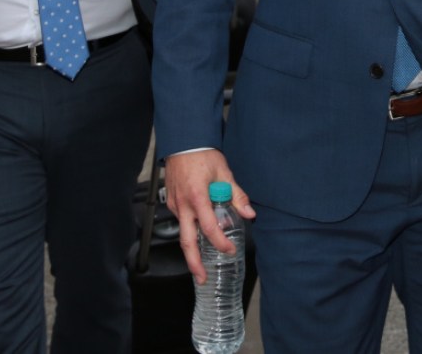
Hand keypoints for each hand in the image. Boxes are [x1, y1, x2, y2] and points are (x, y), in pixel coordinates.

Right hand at [164, 150, 255, 283]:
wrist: (183, 142)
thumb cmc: (202, 155)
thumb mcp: (224, 172)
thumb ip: (236, 195)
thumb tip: (249, 214)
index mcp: (197, 197)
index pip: (209, 228)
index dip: (220, 242)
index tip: (230, 249)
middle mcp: (183, 205)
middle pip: (186, 241)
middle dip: (194, 263)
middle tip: (203, 278)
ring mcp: (175, 205)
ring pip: (182, 233)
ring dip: (191, 250)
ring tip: (201, 265)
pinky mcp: (172, 203)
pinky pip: (181, 222)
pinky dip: (190, 233)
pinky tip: (199, 239)